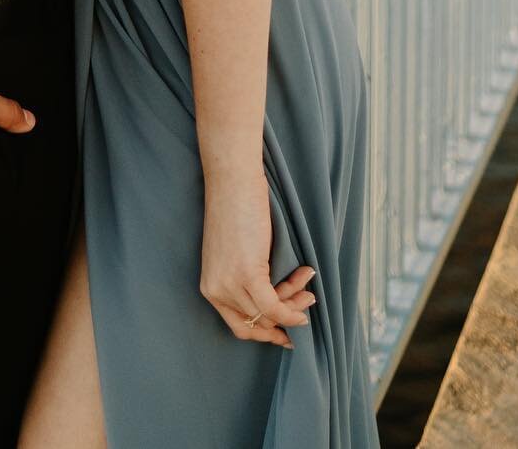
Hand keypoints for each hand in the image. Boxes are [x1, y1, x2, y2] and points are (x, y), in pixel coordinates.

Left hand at [200, 168, 316, 346]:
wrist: (233, 181)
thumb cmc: (236, 209)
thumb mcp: (234, 253)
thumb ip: (245, 281)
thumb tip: (277, 308)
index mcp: (209, 287)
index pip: (240, 326)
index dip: (266, 334)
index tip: (287, 335)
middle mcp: (215, 290)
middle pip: (259, 322)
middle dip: (287, 315)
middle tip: (307, 299)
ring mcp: (229, 284)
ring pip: (269, 313)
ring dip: (295, 302)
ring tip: (308, 282)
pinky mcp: (247, 274)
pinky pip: (274, 306)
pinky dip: (291, 309)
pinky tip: (307, 296)